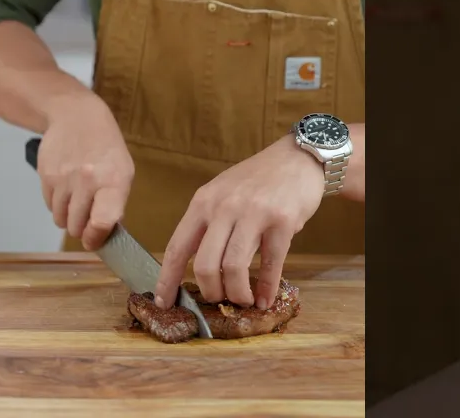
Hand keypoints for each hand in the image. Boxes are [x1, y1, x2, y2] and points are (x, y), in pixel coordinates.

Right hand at [37, 92, 133, 249]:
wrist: (76, 116)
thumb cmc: (106, 147)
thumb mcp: (123, 171)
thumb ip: (115, 203)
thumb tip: (104, 234)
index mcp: (113, 181)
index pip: (102, 222)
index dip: (96, 239)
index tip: (94, 242)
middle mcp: (87, 181)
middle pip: (77, 226)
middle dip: (81, 229)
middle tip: (87, 219)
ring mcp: (64, 178)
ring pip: (60, 219)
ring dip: (68, 218)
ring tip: (76, 202)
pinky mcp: (46, 175)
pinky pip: (49, 205)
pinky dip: (57, 205)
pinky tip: (65, 189)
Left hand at [154, 134, 323, 309]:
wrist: (296, 157)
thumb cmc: (257, 179)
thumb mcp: (222, 193)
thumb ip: (208, 224)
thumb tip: (199, 268)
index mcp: (203, 202)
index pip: (177, 247)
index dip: (168, 279)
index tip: (163, 302)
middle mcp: (224, 207)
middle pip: (206, 265)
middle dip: (210, 291)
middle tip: (218, 300)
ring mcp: (254, 213)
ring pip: (235, 267)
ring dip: (237, 293)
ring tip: (243, 300)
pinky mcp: (282, 221)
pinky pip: (270, 264)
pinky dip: (266, 288)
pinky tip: (264, 299)